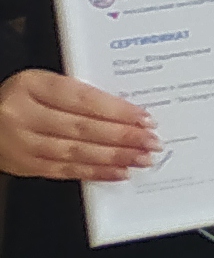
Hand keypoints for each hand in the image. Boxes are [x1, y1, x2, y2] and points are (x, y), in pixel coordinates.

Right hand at [0, 68, 157, 182]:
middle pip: (82, 127)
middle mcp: (23, 114)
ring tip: (141, 158)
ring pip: (76, 151)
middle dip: (122, 136)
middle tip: (150, 141)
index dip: (116, 110)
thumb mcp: (40, 85)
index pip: (81, 98)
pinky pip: (65, 170)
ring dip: (114, 156)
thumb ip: (75, 94)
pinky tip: (118, 172)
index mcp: (31, 85)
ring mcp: (22, 143)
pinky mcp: (24, 165)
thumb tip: (124, 111)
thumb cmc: (18, 99)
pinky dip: (95, 171)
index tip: (144, 117)